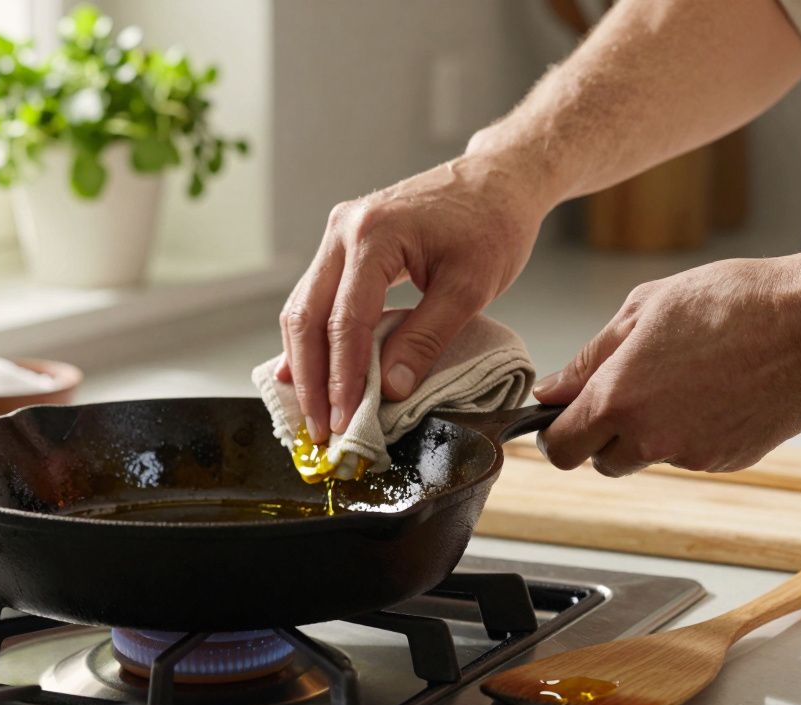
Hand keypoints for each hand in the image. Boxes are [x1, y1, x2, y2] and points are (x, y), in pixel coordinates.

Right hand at [278, 150, 551, 441]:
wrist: (498, 179)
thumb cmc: (493, 223)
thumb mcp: (470, 288)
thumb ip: (426, 338)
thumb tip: (390, 389)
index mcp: (373, 234)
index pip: (346, 321)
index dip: (340, 379)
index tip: (342, 422)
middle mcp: (343, 229)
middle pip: (307, 316)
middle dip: (310, 379)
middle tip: (319, 429)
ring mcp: (338, 234)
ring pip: (302, 308)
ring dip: (305, 362)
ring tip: (314, 411)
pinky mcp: (343, 244)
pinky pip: (316, 297)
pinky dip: (313, 339)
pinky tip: (308, 373)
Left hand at [534, 255, 800, 475]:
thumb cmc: (729, 303)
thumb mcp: (642, 309)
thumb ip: (588, 359)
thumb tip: (551, 391)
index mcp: (617, 399)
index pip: (560, 448)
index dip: (556, 435)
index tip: (564, 419)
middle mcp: (650, 437)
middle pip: (602, 461)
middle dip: (604, 435)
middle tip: (631, 391)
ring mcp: (692, 455)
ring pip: (649, 457)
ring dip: (651, 432)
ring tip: (684, 380)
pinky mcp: (729, 461)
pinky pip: (693, 454)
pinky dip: (694, 432)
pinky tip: (718, 391)